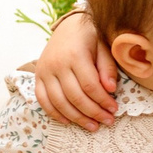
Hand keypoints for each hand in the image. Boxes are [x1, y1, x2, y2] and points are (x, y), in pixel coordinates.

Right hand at [33, 9, 117, 130]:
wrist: (69, 25)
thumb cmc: (90, 37)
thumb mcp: (103, 47)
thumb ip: (107, 68)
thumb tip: (110, 89)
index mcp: (75, 55)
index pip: (90, 86)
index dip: (103, 101)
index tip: (114, 109)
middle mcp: (56, 64)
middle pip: (75, 96)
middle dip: (93, 112)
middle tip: (108, 121)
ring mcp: (44, 71)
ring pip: (59, 102)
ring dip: (76, 118)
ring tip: (92, 126)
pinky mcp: (38, 77)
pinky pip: (43, 100)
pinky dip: (55, 114)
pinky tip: (69, 122)